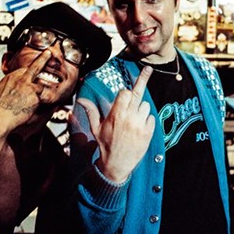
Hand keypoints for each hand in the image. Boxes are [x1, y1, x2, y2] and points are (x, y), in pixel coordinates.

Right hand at [0, 51, 51, 132]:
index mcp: (10, 76)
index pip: (24, 70)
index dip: (28, 73)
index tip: (32, 71)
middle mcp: (20, 79)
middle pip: (35, 67)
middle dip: (43, 59)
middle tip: (49, 53)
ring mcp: (29, 87)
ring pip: (42, 81)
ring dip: (45, 86)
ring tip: (51, 84)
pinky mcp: (35, 96)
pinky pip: (45, 94)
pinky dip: (47, 98)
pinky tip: (48, 101)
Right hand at [77, 66, 154, 182]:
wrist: (116, 165)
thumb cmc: (105, 145)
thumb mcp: (96, 128)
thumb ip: (91, 111)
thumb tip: (81, 100)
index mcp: (116, 114)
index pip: (126, 92)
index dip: (125, 92)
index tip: (127, 91)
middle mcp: (129, 117)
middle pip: (138, 94)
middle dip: (139, 87)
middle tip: (148, 69)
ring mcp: (140, 125)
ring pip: (146, 105)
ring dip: (141, 109)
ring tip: (133, 119)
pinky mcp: (149, 133)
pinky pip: (152, 117)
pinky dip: (147, 120)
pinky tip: (139, 128)